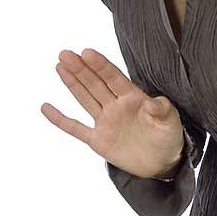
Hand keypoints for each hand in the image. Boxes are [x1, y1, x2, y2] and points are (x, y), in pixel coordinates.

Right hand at [41, 47, 184, 178]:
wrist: (161, 163)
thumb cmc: (168, 137)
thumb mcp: (170, 122)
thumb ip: (161, 111)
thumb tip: (153, 103)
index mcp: (133, 98)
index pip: (114, 78)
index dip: (101, 65)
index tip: (87, 52)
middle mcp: (116, 106)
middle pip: (95, 84)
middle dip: (80, 69)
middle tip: (66, 54)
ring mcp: (105, 122)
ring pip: (85, 98)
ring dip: (72, 83)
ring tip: (60, 65)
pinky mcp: (98, 140)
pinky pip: (75, 128)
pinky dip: (60, 119)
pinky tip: (46, 107)